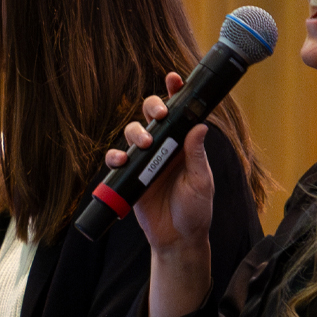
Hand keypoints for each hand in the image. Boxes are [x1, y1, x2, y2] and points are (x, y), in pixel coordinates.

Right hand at [104, 73, 213, 316]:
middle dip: (152, 107)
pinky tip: (120, 161)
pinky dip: (115, 157)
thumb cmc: (195, 210)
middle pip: (152, 116)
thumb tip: (200, 127)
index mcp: (183, 145)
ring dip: (135, 132)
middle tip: (159, 115)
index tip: (174, 78)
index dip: (175, 93)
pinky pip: (117, 160)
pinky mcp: (129, 176)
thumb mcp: (201, 182)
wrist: (177, 239)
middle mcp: (163, 147)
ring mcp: (144, 160)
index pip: (180, 114)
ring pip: (132, 133)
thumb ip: (197, 155)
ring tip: (144, 144)